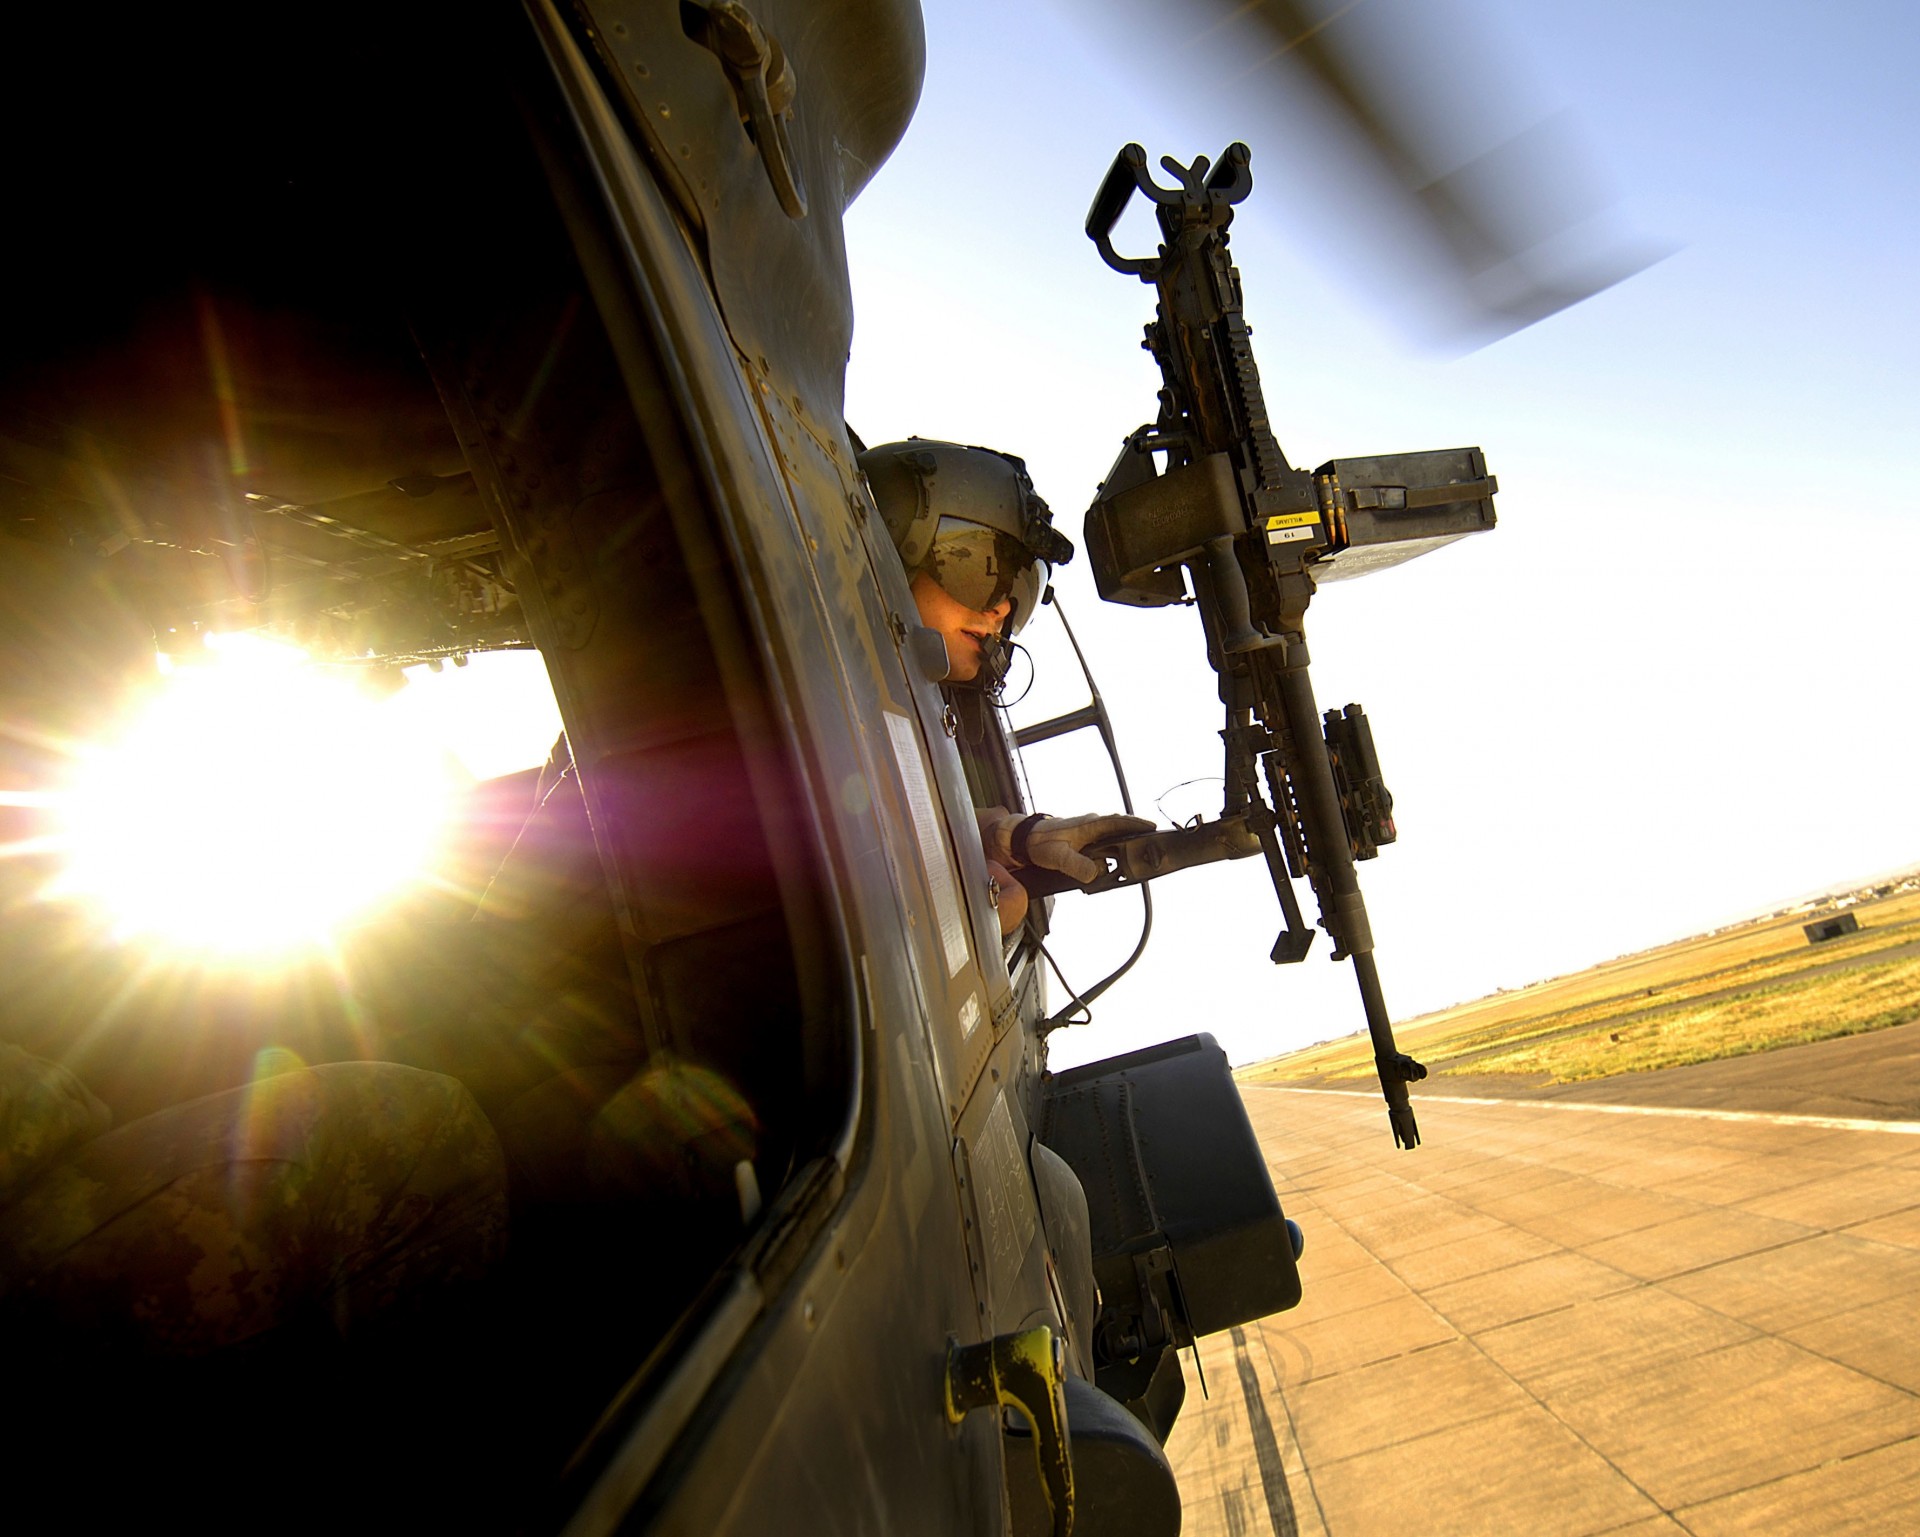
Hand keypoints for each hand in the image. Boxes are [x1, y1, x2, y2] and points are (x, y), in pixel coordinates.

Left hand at [983, 810, 1155, 884]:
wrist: (1022, 839)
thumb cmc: (1038, 843)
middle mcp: (1091, 825)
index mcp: (1089, 825)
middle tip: (1152, 842)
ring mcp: (1088, 831)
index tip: (1153, 827)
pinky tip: (1110, 862)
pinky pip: (1103, 843)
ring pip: (1112, 836)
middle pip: (1120, 828)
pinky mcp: (1084, 840)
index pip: (1118, 822)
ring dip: (1124, 843)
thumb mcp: (1058, 857)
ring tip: (1135, 856)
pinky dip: (1110, 850)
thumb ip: (1077, 865)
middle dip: (1136, 834)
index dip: (1137, 824)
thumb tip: (1096, 873)